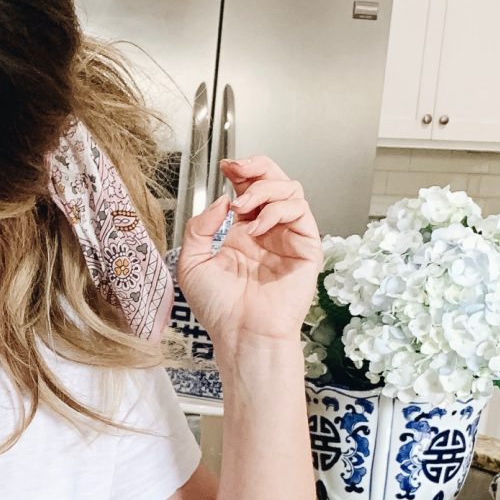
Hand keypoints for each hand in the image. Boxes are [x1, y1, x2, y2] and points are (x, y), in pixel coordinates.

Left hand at [176, 154, 322, 351]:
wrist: (241, 333)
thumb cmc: (219, 308)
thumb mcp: (192, 262)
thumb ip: (199, 227)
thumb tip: (220, 201)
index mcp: (242, 233)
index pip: (249, 189)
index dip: (241, 171)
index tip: (226, 166)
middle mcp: (267, 232)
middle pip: (274, 181)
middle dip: (257, 168)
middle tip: (238, 170)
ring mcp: (288, 238)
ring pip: (290, 190)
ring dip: (264, 190)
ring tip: (242, 208)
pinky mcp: (306, 247)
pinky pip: (300, 212)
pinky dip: (276, 210)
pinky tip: (256, 227)